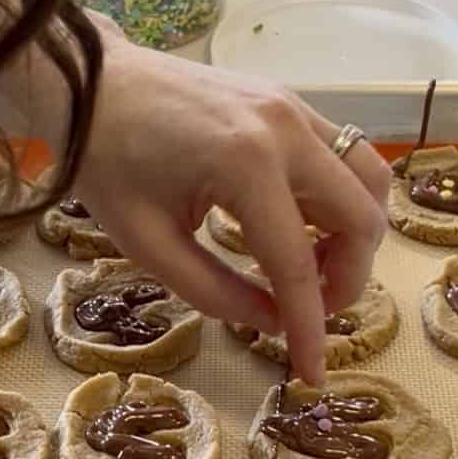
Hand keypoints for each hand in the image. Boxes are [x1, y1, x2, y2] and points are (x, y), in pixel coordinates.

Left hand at [75, 35, 390, 383]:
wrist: (91, 85)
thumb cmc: (107, 163)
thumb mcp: (149, 243)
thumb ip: (216, 291)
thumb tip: (274, 323)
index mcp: (245, 164)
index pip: (296, 263)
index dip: (309, 326)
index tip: (311, 373)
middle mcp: (285, 129)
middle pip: (361, 217)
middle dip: (348, 277)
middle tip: (311, 309)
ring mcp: (293, 107)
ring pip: (366, 179)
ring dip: (354, 234)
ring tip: (309, 267)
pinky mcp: (289, 101)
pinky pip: (344, 155)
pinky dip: (338, 200)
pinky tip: (297, 227)